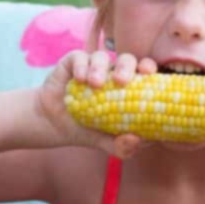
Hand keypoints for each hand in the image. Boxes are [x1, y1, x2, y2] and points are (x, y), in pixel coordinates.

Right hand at [35, 49, 157, 157]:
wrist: (54, 126)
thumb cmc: (87, 130)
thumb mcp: (106, 143)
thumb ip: (122, 147)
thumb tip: (136, 140)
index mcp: (129, 87)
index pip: (144, 72)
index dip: (149, 68)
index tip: (150, 74)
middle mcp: (112, 73)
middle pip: (127, 59)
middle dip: (127, 67)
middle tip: (122, 81)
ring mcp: (92, 67)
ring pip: (102, 56)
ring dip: (100, 68)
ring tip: (95, 84)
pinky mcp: (73, 63)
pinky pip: (79, 57)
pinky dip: (82, 67)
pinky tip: (79, 79)